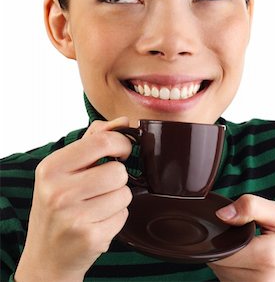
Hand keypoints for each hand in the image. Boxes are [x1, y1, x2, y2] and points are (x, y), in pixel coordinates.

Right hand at [15, 117, 132, 281]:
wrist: (46, 256)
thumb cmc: (57, 206)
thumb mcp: (63, 169)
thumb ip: (93, 139)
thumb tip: (124, 121)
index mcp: (51, 168)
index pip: (101, 141)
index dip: (121, 143)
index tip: (123, 150)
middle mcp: (58, 192)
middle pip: (118, 171)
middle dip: (119, 176)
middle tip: (106, 183)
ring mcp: (73, 217)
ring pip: (125, 194)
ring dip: (118, 198)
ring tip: (98, 205)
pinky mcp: (90, 237)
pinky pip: (123, 215)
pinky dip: (116, 217)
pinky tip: (98, 221)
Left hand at [208, 194, 274, 281]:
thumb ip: (250, 207)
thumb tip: (222, 214)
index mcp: (268, 257)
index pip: (223, 249)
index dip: (221, 235)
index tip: (233, 228)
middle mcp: (262, 280)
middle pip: (220, 261)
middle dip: (224, 246)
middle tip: (244, 238)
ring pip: (222, 272)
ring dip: (227, 259)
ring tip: (248, 250)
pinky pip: (228, 279)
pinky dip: (232, 269)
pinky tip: (247, 262)